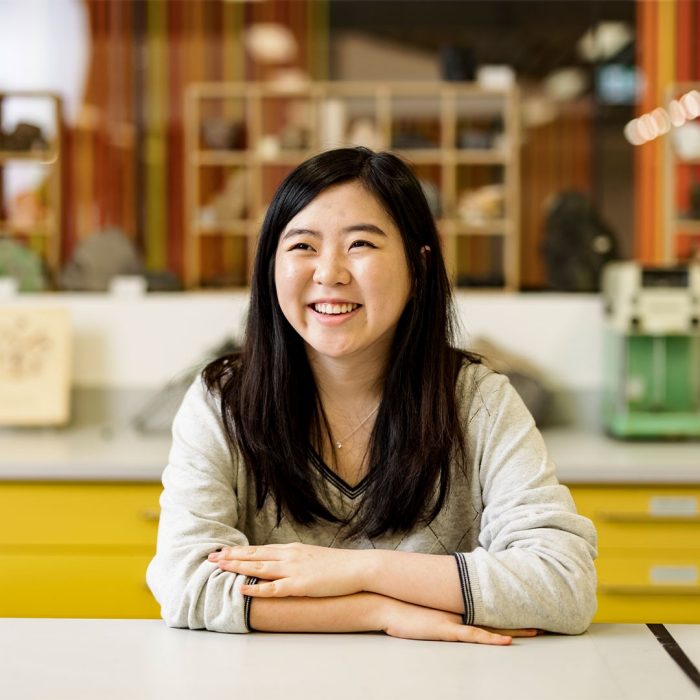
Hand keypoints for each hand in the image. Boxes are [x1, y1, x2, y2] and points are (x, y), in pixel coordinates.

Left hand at [208, 543, 366, 597]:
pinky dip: (257, 588)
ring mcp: (293, 570)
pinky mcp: (300, 584)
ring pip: (259, 567)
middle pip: (254, 555)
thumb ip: (294, 560)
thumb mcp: (311, 557)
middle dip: (231, 556)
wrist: (356, 567)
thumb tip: (280, 564)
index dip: (239, 551)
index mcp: (291, 549)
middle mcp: (288, 556)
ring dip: (238, 567)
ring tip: (220, 567)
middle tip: (211, 557)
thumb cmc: (336, 565)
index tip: (222, 551)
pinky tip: (243, 589)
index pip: (259, 549)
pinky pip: (274, 587)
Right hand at [380, 598, 539, 644]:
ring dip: (513, 629)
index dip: (508, 609)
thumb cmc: (403, 607)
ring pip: (490, 626)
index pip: (488, 608)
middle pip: (495, 616)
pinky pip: (473, 636)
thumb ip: (439, 604)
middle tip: (542, 619)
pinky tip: (506, 642)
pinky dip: (491, 639)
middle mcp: (460, 611)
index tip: (526, 608)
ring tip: (535, 630)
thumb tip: (448, 603)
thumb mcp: (425, 605)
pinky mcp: (446, 631)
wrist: (386, 602)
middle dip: (519, 618)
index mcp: (457, 606)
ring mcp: (455, 621)